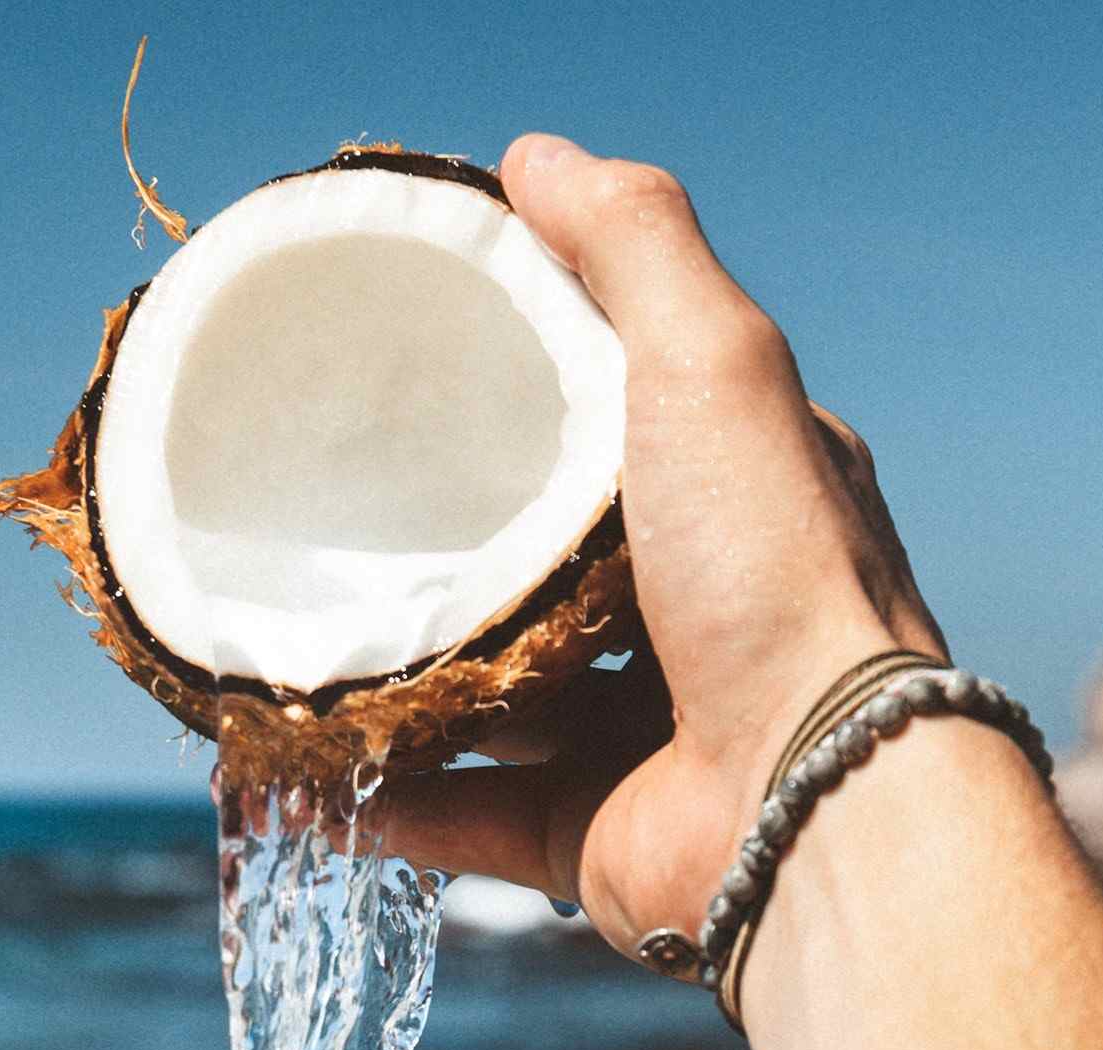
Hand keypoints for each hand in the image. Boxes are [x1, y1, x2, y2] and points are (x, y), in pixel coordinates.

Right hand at [378, 134, 947, 953]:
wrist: (809, 799)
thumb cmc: (774, 570)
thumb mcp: (714, 360)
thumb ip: (635, 246)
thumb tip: (536, 158)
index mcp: (745, 505)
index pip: (637, 431)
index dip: (549, 398)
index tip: (439, 375)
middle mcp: (704, 622)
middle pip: (554, 577)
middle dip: (457, 555)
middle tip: (339, 521)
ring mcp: (648, 738)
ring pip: (500, 705)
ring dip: (400, 685)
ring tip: (294, 649)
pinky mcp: (599, 838)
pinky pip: (469, 818)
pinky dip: (387, 805)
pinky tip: (302, 775)